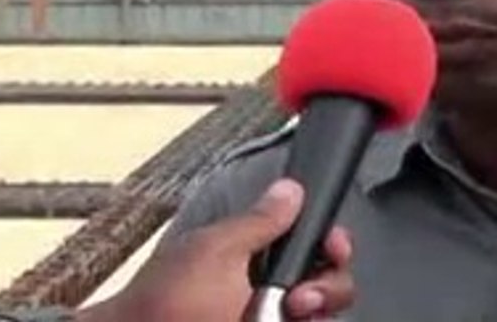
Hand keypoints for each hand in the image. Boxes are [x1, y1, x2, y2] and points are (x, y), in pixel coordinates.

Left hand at [79, 179, 355, 321]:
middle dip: (328, 284)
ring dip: (318, 305)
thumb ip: (258, 222)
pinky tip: (292, 320)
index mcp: (251, 255)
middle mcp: (264, 290)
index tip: (334, 247)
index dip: (329, 242)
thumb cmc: (162, 305)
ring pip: (320, 310)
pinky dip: (309, 321)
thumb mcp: (214, 253)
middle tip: (301, 297)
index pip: (310, 241)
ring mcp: (266, 316)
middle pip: (328, 279)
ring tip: (292, 314)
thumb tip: (290, 189)